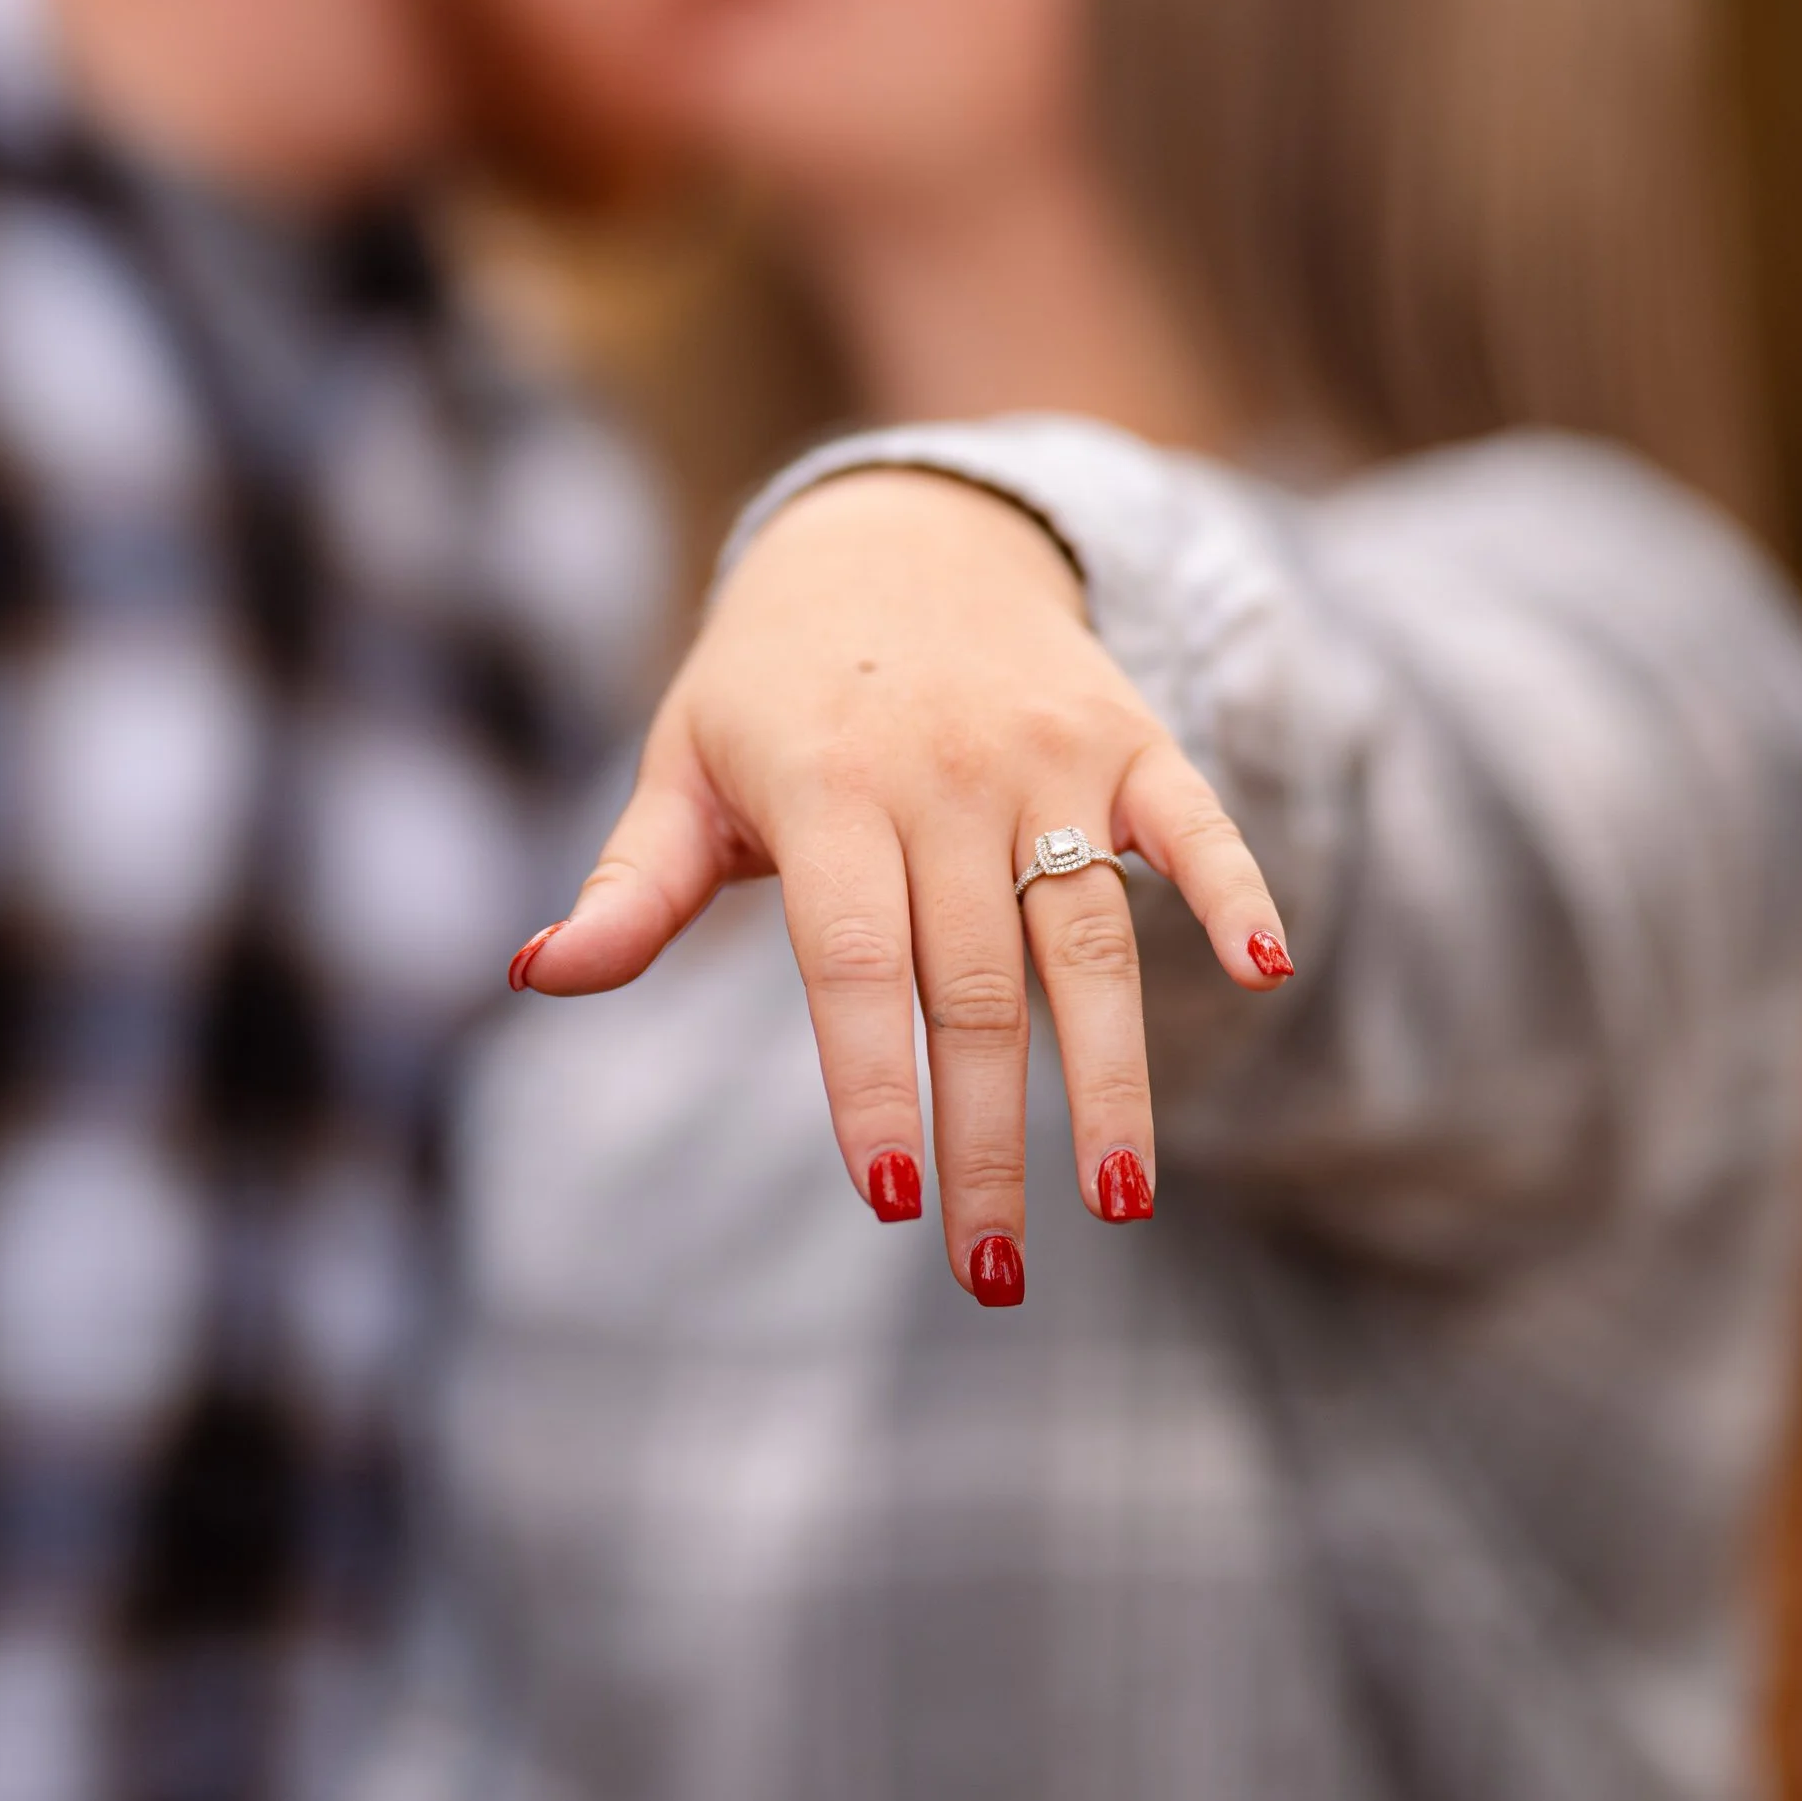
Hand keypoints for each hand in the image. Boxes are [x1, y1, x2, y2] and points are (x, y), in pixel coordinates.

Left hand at [511, 469, 1289, 1300]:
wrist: (896, 529)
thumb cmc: (770, 684)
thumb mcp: (683, 763)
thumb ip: (630, 884)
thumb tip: (534, 972)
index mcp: (825, 785)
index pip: (852, 959)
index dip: (872, 1078)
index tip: (886, 1196)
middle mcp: (942, 771)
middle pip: (973, 982)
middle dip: (985, 1136)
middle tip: (989, 1271)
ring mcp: (1046, 752)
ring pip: (1086, 935)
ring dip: (1107, 1074)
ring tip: (1116, 1201)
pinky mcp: (1128, 736)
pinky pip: (1192, 821)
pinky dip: (1234, 889)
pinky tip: (1267, 972)